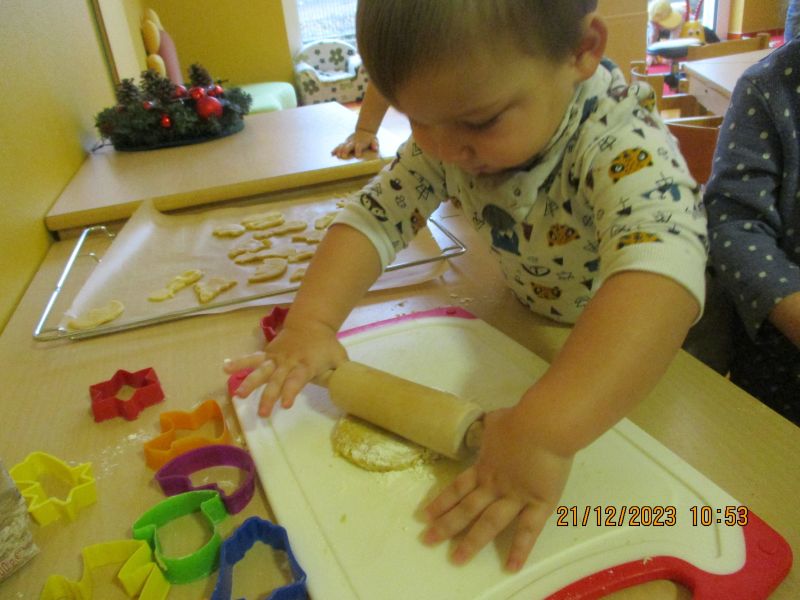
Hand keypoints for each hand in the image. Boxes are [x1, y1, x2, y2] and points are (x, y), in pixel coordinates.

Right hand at [223, 320, 347, 416]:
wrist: (311, 322)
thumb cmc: (326, 345)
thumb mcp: (339, 357)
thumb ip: (342, 373)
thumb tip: (350, 389)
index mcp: (306, 365)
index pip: (297, 380)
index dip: (291, 391)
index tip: (285, 405)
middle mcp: (288, 362)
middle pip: (277, 380)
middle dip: (269, 396)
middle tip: (263, 413)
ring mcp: (276, 357)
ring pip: (261, 370)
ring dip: (249, 382)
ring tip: (238, 394)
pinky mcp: (268, 353)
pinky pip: (252, 358)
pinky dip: (238, 362)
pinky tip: (224, 368)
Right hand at [331, 129, 378, 158]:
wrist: (364, 131)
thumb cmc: (369, 139)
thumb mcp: (374, 140)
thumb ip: (374, 144)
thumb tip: (375, 148)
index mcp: (360, 143)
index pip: (359, 146)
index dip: (358, 150)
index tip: (357, 156)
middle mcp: (353, 142)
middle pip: (348, 146)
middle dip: (345, 151)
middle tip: (343, 156)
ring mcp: (348, 142)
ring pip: (342, 146)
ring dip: (339, 150)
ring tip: (336, 155)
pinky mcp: (345, 143)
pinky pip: (339, 146)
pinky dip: (335, 149)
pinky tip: (332, 153)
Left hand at [422, 405, 572, 570]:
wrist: (543, 425)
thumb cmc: (520, 418)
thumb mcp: (496, 421)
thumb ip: (491, 429)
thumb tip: (491, 424)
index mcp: (485, 465)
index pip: (457, 487)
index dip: (441, 502)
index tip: (423, 515)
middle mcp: (494, 485)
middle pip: (466, 508)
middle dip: (445, 526)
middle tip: (427, 541)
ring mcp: (515, 496)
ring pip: (489, 523)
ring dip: (472, 542)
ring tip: (456, 560)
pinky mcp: (538, 503)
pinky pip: (528, 530)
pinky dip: (520, 550)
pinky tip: (511, 568)